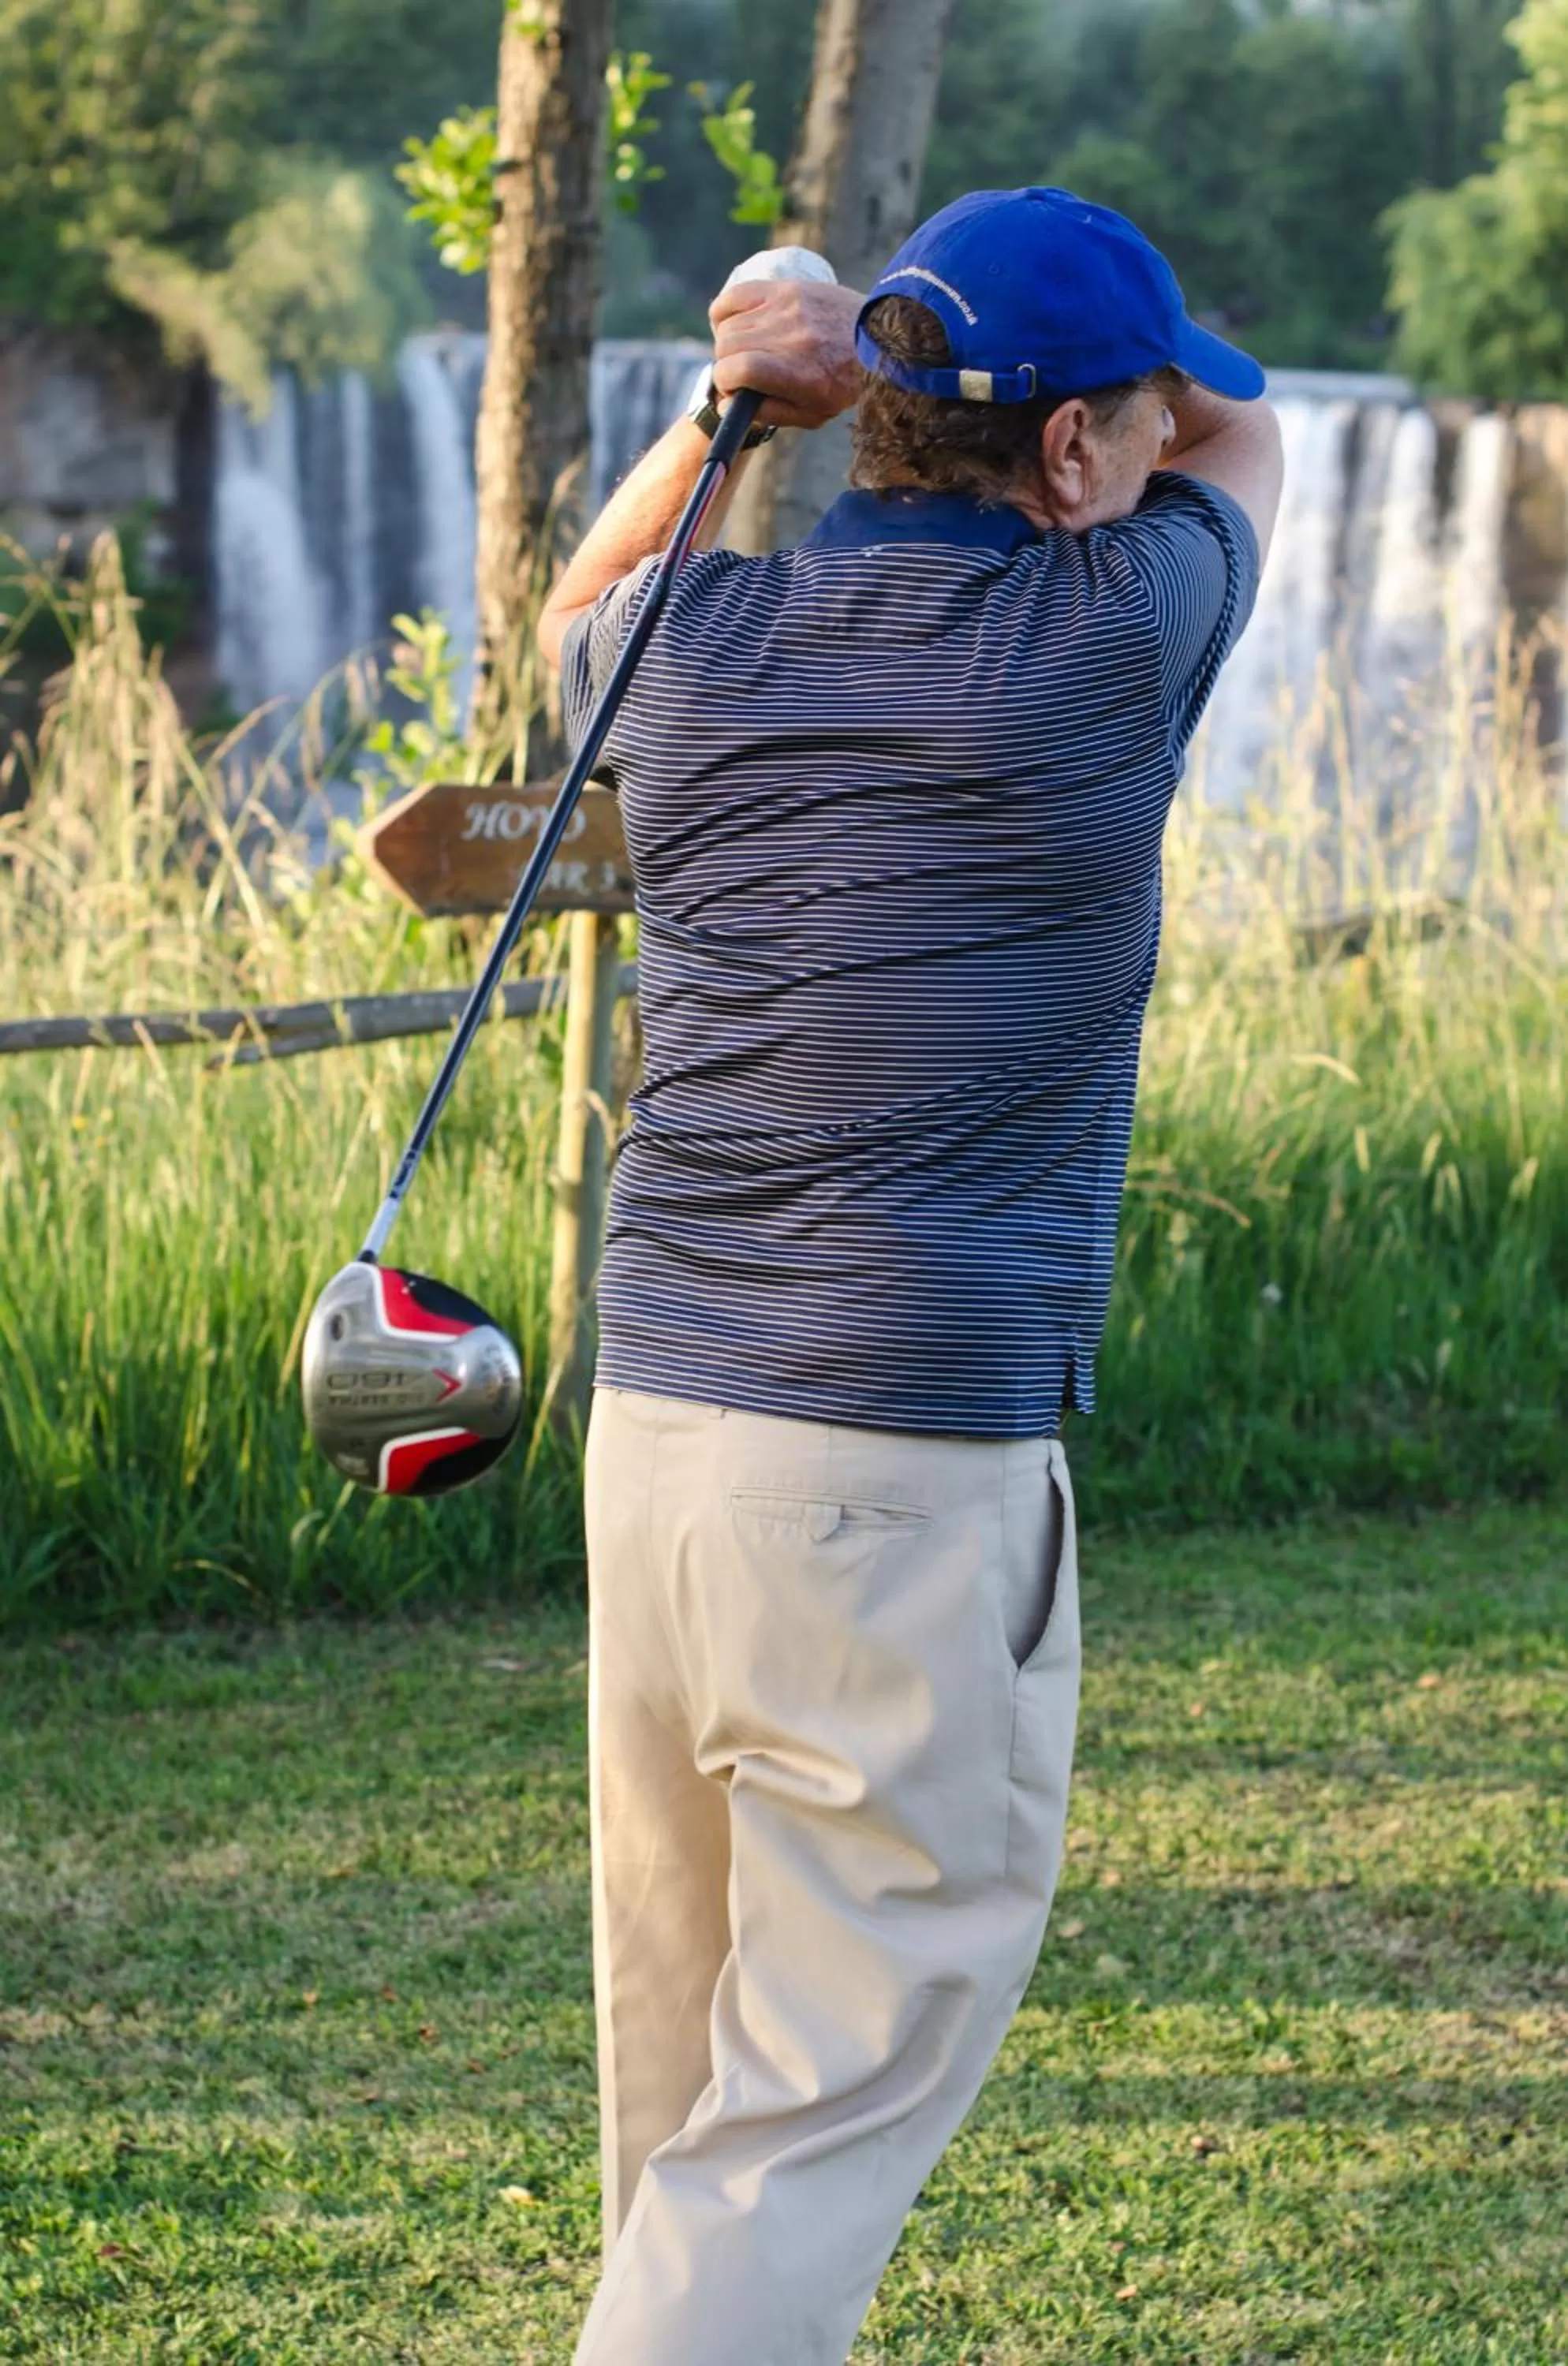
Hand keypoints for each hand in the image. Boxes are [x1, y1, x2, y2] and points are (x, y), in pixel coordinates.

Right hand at [709, 277, 865, 430]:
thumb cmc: (845, 384)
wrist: (879, 338)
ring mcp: (786, 307)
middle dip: (726, 365)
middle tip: (742, 374)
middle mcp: (790, 336)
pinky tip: (736, 325)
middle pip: (726, 346)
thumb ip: (768, 412)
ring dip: (728, 343)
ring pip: (727, 324)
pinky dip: (724, 313)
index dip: (725, 383)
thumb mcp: (813, 414)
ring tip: (746, 351)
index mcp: (797, 373)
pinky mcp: (786, 287)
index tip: (733, 390)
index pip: (735, 370)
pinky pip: (734, 295)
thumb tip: (725, 404)